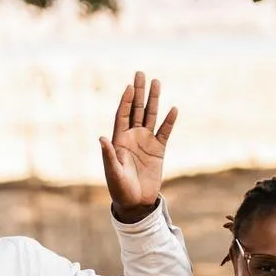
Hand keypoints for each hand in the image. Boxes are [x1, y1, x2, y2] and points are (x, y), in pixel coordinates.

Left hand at [100, 71, 176, 221]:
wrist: (136, 202)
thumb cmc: (120, 189)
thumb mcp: (113, 172)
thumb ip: (108, 155)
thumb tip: (102, 138)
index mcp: (119, 140)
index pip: (122, 115)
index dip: (126, 101)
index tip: (129, 86)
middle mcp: (132, 137)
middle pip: (136, 110)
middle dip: (139, 92)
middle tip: (141, 73)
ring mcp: (146, 142)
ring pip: (151, 116)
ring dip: (154, 100)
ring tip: (157, 82)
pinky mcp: (158, 150)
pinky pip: (165, 132)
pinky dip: (169, 121)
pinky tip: (173, 108)